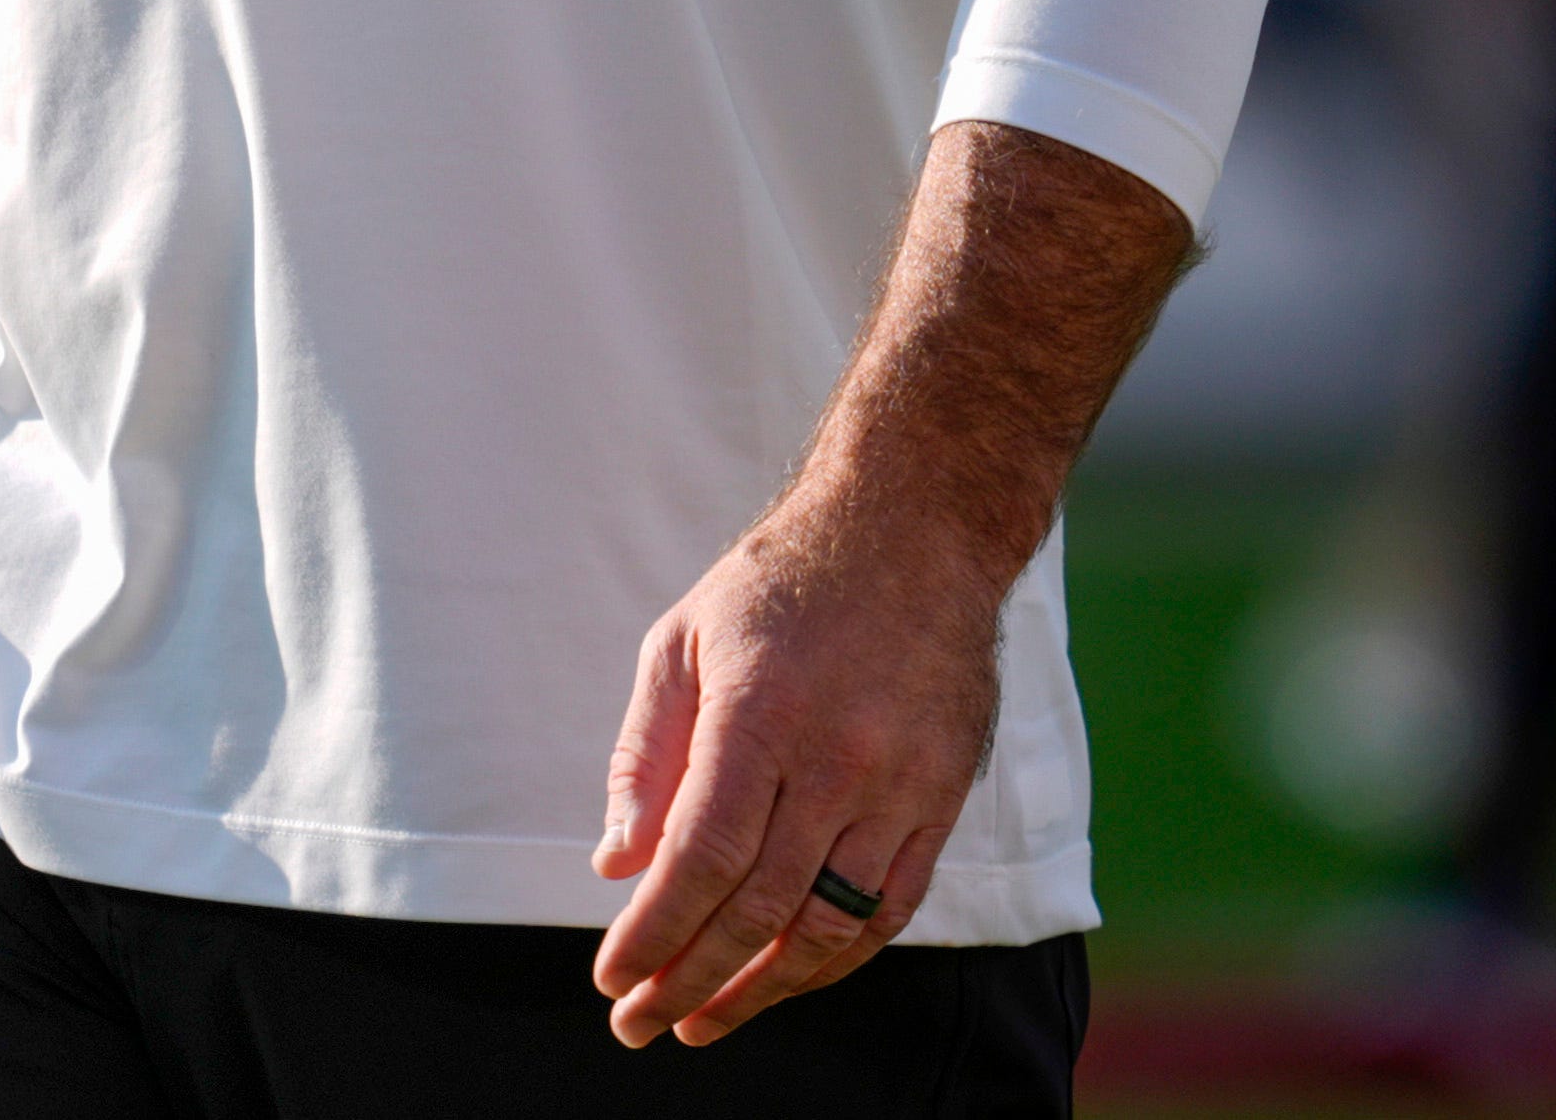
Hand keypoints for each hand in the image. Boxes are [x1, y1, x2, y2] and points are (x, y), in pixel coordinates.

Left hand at [585, 490, 1008, 1045]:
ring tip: (701, 1021)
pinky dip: (834, 962)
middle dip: (688, 981)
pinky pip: (889, 911)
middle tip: (640, 1023)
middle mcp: (837, 758)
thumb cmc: (779, 585)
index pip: (700, 860)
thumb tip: (617, 862)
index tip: (612, 978)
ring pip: (828, 928)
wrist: (915, 531)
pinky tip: (786, 981)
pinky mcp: (943, 800)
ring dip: (759, 991)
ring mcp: (900, 784)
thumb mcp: (683, 641)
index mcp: (759, 714)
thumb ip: (645, 753)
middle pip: (757, 909)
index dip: (654, 935)